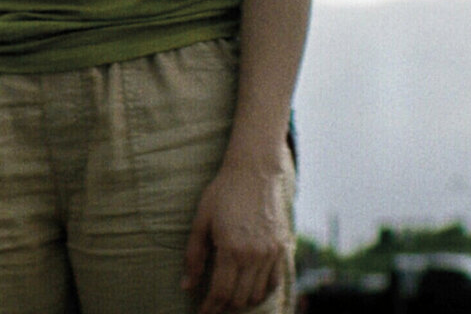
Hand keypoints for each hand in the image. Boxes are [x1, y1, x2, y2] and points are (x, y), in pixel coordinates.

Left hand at [181, 160, 289, 313]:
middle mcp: (255, 255)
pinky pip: (274, 282)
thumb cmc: (223, 193)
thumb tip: (187, 286)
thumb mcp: (201, 221)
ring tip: (229, 297)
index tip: (201, 313)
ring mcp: (271, 252)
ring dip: (242, 301)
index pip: (221, 293)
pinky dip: (261, 291)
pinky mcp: (282, 247)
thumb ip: (194, 256)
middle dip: (223, 307)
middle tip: (212, 305)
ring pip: (257, 294)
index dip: (209, 308)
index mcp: (232, 248)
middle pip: (239, 298)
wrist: (254, 170)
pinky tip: (249, 288)